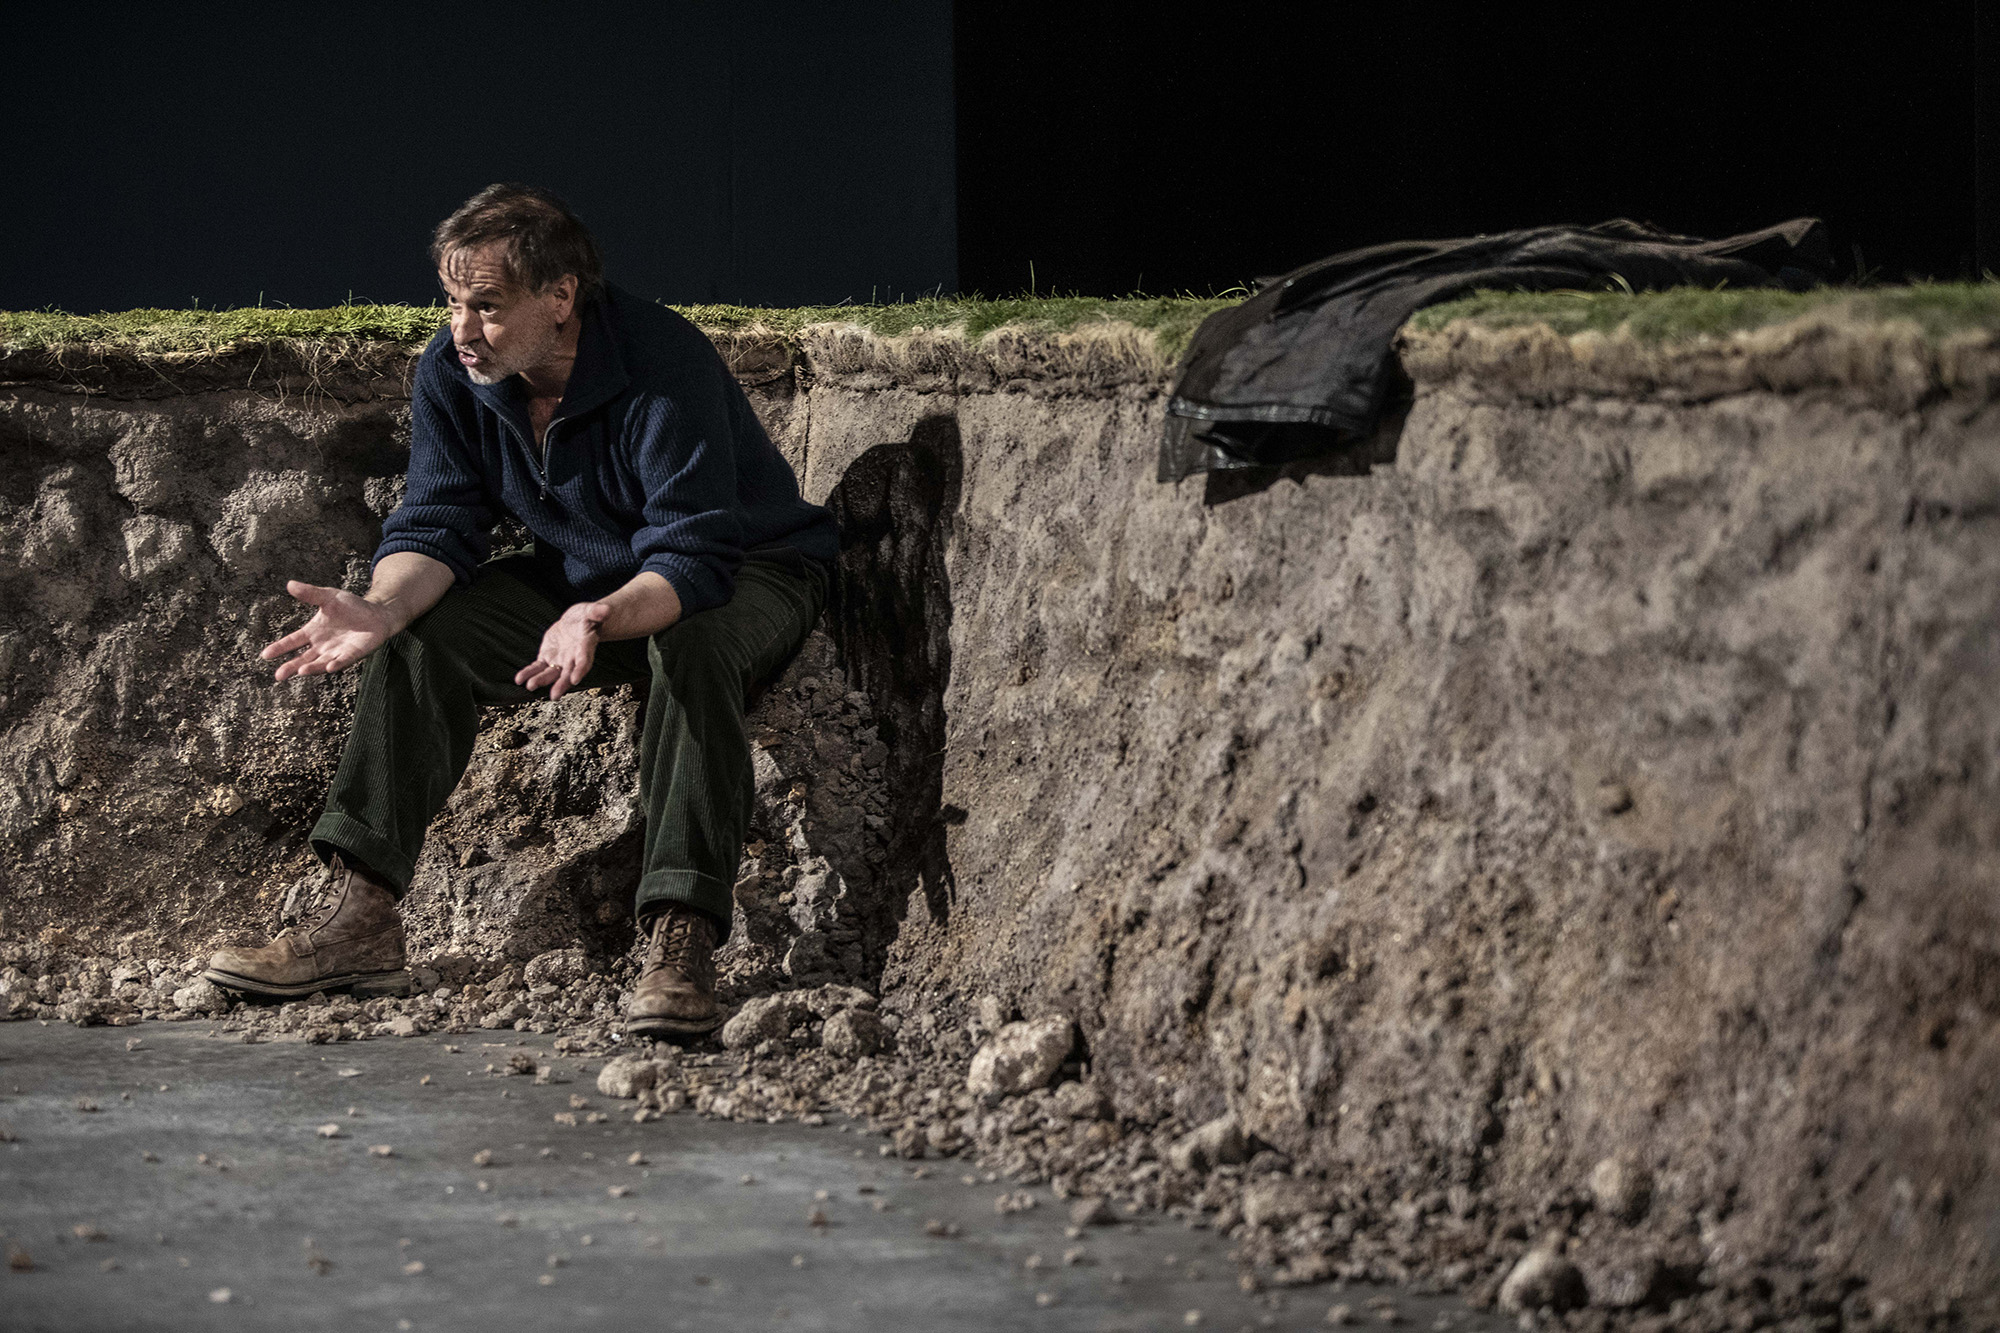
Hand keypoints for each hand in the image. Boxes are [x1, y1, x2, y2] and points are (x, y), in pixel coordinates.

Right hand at [261, 581, 397, 680]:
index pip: (293, 641)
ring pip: (321, 662)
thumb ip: (311, 593)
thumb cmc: (351, 607)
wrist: (376, 614)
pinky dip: (336, 664)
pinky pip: (343, 660)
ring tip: (300, 671)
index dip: (280, 648)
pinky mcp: (353, 654)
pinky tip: (329, 667)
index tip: (265, 655)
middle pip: (303, 658)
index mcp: (313, 632)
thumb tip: (290, 584)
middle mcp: (322, 646)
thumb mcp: (329, 597)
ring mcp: (337, 651)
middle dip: (291, 667)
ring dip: (311, 668)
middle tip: (278, 676)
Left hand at [516, 601, 608, 699]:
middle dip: (561, 684)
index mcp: (585, 647)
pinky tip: (519, 679)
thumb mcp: (591, 612)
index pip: (584, 661)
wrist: (577, 622)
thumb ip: (598, 612)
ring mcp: (560, 660)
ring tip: (530, 686)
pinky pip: (537, 667)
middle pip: (567, 674)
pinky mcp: (547, 657)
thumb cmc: (587, 618)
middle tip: (554, 695)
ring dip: (541, 680)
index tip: (575, 680)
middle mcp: (573, 658)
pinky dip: (529, 673)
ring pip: (551, 673)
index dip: (580, 670)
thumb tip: (606, 610)